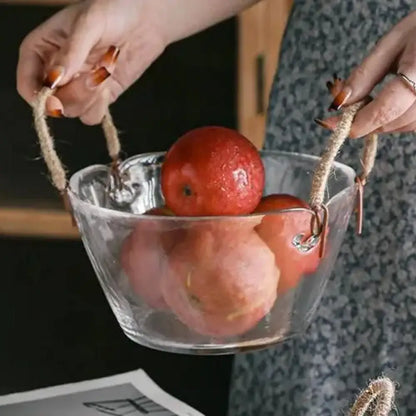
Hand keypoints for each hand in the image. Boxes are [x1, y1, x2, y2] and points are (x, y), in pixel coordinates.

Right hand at [17, 0, 165, 124]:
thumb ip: (72, 52)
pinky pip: (91, 116)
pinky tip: (109, 81)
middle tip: (93, 75)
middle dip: (74, 94)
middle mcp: (56, 72)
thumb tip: (55, 80)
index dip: (39, 97)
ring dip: (90, 97)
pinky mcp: (98, 97)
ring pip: (72, 111)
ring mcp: (78, 86)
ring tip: (104, 70)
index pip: (28, 84)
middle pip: (53, 104)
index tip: (55, 100)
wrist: (146, 18)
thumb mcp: (89, 23)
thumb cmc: (114, 9)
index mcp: (42, 50)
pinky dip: (101, 105)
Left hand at [317, 10, 415, 137]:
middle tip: (345, 107)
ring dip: (378, 122)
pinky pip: (412, 123)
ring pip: (402, 126)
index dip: (356, 122)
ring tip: (365, 102)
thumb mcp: (390, 45)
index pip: (384, 110)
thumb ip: (364, 75)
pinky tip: (383, 106)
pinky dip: (393, 119)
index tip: (330, 123)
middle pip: (390, 121)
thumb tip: (339, 103)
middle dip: (362, 120)